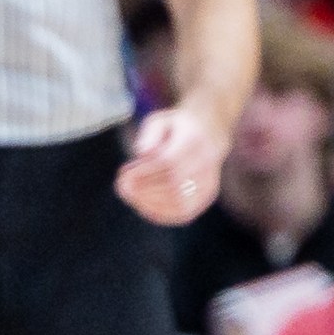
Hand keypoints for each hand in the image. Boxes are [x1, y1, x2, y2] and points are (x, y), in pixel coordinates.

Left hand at [114, 106, 226, 225]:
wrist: (211, 132)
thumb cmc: (177, 126)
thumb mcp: (160, 120)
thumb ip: (149, 134)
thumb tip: (142, 153)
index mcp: (193, 141)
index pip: (169, 162)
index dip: (144, 172)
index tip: (123, 174)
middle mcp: (205, 163)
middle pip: (174, 185)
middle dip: (143, 189)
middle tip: (122, 186)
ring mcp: (209, 182)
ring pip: (180, 203)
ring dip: (150, 203)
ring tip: (130, 194)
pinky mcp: (207, 195)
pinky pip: (185, 213)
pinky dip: (162, 214)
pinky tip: (143, 207)